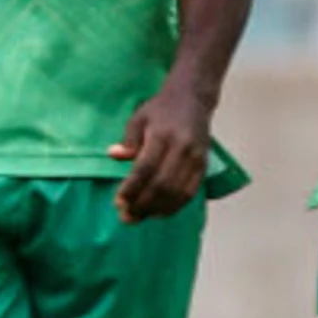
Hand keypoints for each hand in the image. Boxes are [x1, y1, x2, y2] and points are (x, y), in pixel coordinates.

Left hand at [111, 83, 211, 222]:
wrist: (192, 99)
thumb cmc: (160, 110)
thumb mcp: (138, 118)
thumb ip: (128, 139)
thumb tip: (114, 155)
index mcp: (163, 136)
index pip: (145, 168)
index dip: (132, 189)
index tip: (118, 202)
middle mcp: (182, 149)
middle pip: (162, 184)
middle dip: (143, 205)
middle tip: (126, 217)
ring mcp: (196, 159)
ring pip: (177, 192)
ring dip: (157, 209)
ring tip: (139, 218)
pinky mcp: (204, 166)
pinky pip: (190, 192)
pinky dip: (174, 206)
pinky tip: (159, 213)